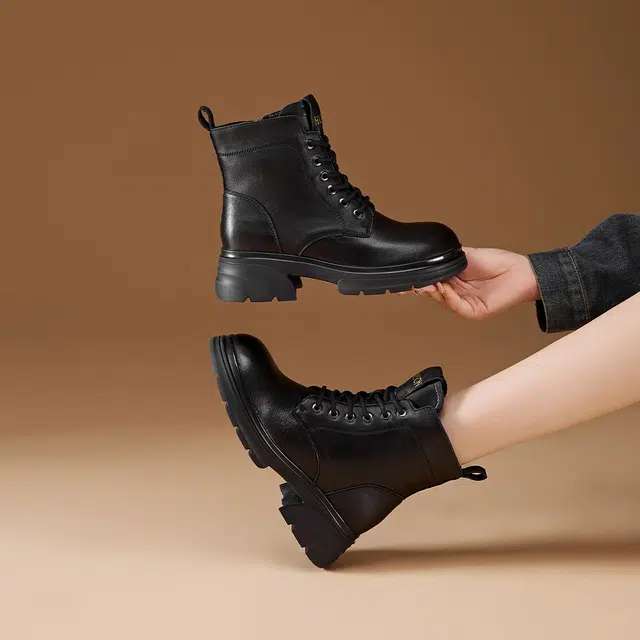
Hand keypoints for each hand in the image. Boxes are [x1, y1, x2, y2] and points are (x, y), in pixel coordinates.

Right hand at [405, 247, 539, 319]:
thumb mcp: (467, 255)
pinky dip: (448, 297)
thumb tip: (429, 253)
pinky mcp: (474, 312)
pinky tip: (443, 287)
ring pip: (443, 300)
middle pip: (435, 293)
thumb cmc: (499, 263)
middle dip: (423, 287)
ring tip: (427, 283)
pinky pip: (456, 306)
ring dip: (434, 292)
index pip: (433, 282)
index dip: (420, 280)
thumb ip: (448, 257)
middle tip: (413, 280)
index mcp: (454, 282)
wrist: (521, 271)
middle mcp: (458, 295)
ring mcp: (465, 305)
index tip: (406, 277)